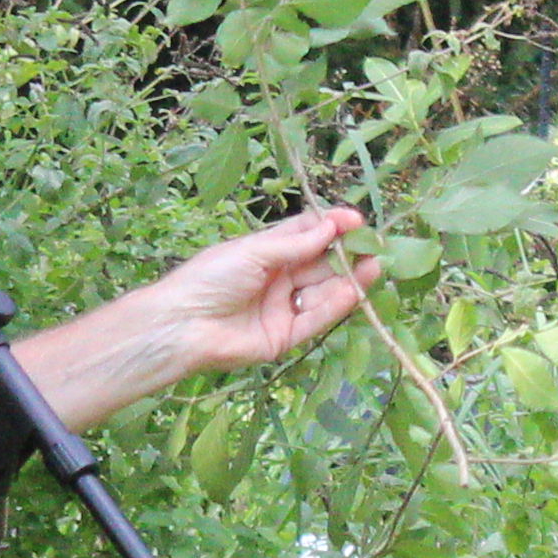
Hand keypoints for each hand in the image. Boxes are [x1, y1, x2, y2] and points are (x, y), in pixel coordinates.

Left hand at [144, 205, 377, 375]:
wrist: (183, 324)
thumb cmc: (210, 278)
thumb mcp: (253, 252)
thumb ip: (294, 244)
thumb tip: (331, 228)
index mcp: (264, 253)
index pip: (305, 236)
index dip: (330, 227)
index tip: (355, 220)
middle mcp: (276, 280)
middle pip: (318, 264)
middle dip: (345, 254)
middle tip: (374, 245)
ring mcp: (281, 309)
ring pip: (322, 292)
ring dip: (348, 279)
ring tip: (374, 265)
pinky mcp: (284, 338)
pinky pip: (315, 320)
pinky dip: (336, 305)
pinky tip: (355, 290)